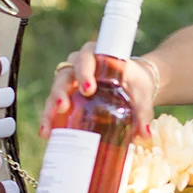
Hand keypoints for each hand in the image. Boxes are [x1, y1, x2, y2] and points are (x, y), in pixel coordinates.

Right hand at [40, 42, 157, 140]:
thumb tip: (145, 136)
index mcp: (100, 56)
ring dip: (50, 106)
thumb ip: (144, 112)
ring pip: (56, 89)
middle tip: (63, 106)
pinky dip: (50, 118)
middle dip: (61, 91)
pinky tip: (47, 133)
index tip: (88, 88)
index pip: (87, 57)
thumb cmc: (138, 85)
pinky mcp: (67, 95)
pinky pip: (55, 104)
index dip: (84, 71)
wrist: (136, 87)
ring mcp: (72, 81)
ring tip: (49, 127)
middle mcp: (80, 66)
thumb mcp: (143, 94)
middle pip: (66, 74)